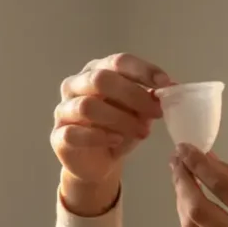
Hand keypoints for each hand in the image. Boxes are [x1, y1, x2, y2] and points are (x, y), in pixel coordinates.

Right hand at [52, 54, 172, 211]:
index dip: (142, 70)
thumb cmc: (117, 131)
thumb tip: (169, 89)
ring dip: (121, 119)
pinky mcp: (59, 135)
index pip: (118, 62)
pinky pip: (75, 132)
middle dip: (133, 95)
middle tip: (156, 112)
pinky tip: (117, 141)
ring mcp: (64, 110)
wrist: (97, 164)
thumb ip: (148, 101)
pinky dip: (99, 136)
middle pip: (101, 80)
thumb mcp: (138, 114)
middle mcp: (76, 85)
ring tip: (143, 132)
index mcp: (97, 71)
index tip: (165, 82)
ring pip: (88, 106)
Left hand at [169, 143, 227, 226]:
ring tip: (181, 181)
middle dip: (182, 182)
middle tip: (176, 162)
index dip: (198, 164)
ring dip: (181, 201)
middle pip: (198, 209)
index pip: (222, 186)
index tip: (184, 148)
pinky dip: (191, 219)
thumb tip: (211, 160)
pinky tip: (191, 205)